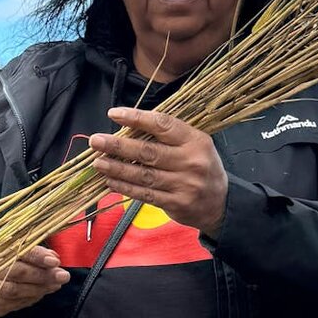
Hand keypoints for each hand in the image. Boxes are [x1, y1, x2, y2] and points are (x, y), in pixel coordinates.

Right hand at [0, 245, 69, 317]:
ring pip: (15, 291)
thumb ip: (34, 250)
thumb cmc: (2, 255)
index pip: (16, 250)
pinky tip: (42, 292)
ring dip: (39, 289)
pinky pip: (12, 303)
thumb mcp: (14, 245)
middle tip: (63, 276)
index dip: (37, 256)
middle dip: (43, 276)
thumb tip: (54, 259)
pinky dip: (31, 298)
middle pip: (16, 273)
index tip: (55, 261)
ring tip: (56, 284)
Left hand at [90, 107, 227, 237]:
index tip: (113, 114)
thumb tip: (130, 127)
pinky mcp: (176, 204)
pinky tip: (110, 181)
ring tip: (98, 162)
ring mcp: (184, 185)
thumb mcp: (195, 144)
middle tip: (96, 141)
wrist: (221, 203)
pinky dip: (125, 188)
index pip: (162, 125)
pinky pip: (145, 194)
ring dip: (117, 169)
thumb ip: (168, 136)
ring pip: (143, 175)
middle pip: (148, 152)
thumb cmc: (202, 168)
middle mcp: (190, 162)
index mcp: (195, 141)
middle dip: (118, 146)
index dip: (136, 118)